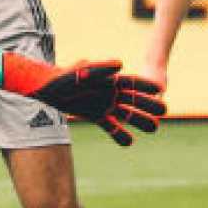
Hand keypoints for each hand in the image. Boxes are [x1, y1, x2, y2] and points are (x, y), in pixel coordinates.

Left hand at [3, 55, 165, 146]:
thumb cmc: (61, 77)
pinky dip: (119, 134)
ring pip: (126, 114)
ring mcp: (103, 105)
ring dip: (139, 121)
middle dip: (149, 105)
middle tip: (164, 111)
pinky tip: (129, 142)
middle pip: (133, 99)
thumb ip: (101, 69)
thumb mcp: (81, 71)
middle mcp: (108, 92)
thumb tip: (121, 65)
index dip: (145, 86)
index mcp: (108, 80)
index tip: (160, 89)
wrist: (43, 90)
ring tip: (154, 128)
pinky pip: (110, 126)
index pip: (131, 83)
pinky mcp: (94, 115)